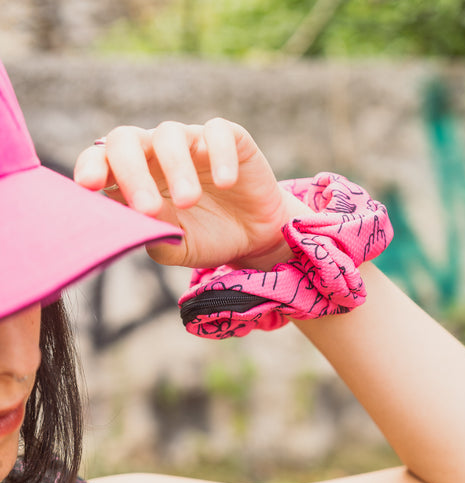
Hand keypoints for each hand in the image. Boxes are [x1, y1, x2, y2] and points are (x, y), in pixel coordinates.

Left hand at [74, 119, 306, 269]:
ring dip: (176, 168)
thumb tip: (139, 225)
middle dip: (131, 172)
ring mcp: (192, 142)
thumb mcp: (180, 249)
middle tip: (146, 209)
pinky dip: (219, 154)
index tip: (89, 186)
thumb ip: (158, 239)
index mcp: (133, 177)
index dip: (92, 166)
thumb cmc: (208, 238)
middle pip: (127, 140)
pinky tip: (226, 182)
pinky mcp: (230, 138)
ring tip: (187, 202)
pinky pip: (218, 131)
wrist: (255, 236)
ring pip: (170, 135)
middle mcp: (156, 153)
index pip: (100, 159)